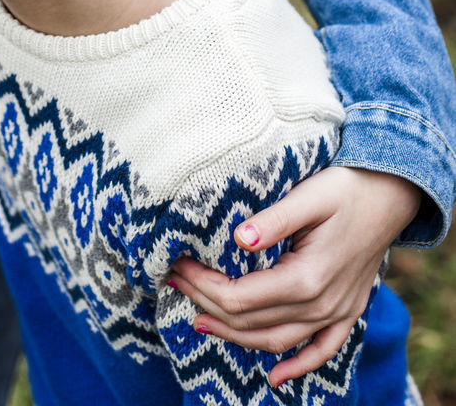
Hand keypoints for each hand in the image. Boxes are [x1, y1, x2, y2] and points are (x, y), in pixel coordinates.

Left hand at [167, 167, 420, 386]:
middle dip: (207, 305)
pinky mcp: (346, 312)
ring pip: (277, 341)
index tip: (178, 265)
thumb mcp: (309, 196)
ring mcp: (335, 313)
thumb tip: (239, 238)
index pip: (239, 298)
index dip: (202, 286)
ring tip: (200, 322)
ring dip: (236, 337)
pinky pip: (321, 351)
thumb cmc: (346, 189)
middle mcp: (320, 305)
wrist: (391, 196)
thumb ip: (274, 219)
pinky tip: (275, 378)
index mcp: (306, 278)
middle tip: (176, 283)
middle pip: (250, 322)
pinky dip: (297, 366)